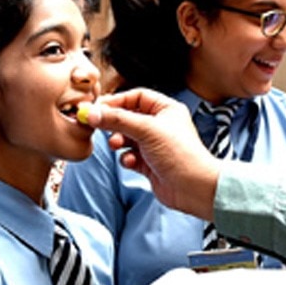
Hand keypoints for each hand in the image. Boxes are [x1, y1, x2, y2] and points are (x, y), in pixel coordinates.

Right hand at [82, 91, 219, 219]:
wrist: (192, 187)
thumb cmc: (179, 154)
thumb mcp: (146, 130)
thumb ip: (117, 120)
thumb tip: (93, 113)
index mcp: (166, 110)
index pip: (137, 97)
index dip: (117, 101)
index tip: (98, 108)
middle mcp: (161, 126)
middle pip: (129, 117)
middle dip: (115, 124)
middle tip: (101, 127)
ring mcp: (155, 145)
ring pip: (127, 138)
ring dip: (119, 141)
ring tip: (117, 145)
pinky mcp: (150, 163)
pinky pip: (131, 156)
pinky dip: (127, 158)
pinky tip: (130, 162)